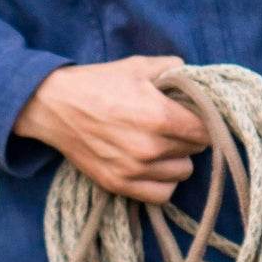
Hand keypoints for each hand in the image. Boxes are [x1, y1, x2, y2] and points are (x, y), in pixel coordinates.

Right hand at [14, 55, 208, 202]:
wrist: (55, 105)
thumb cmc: (99, 82)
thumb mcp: (140, 66)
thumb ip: (175, 68)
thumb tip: (198, 78)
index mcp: (160, 116)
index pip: (206, 130)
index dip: (206, 121)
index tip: (197, 115)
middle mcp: (150, 147)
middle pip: (196, 150)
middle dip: (190, 137)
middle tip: (176, 126)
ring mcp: (134, 170)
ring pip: (183, 173)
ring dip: (178, 159)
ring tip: (164, 145)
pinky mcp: (118, 185)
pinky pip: (161, 195)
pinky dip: (163, 183)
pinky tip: (155, 166)